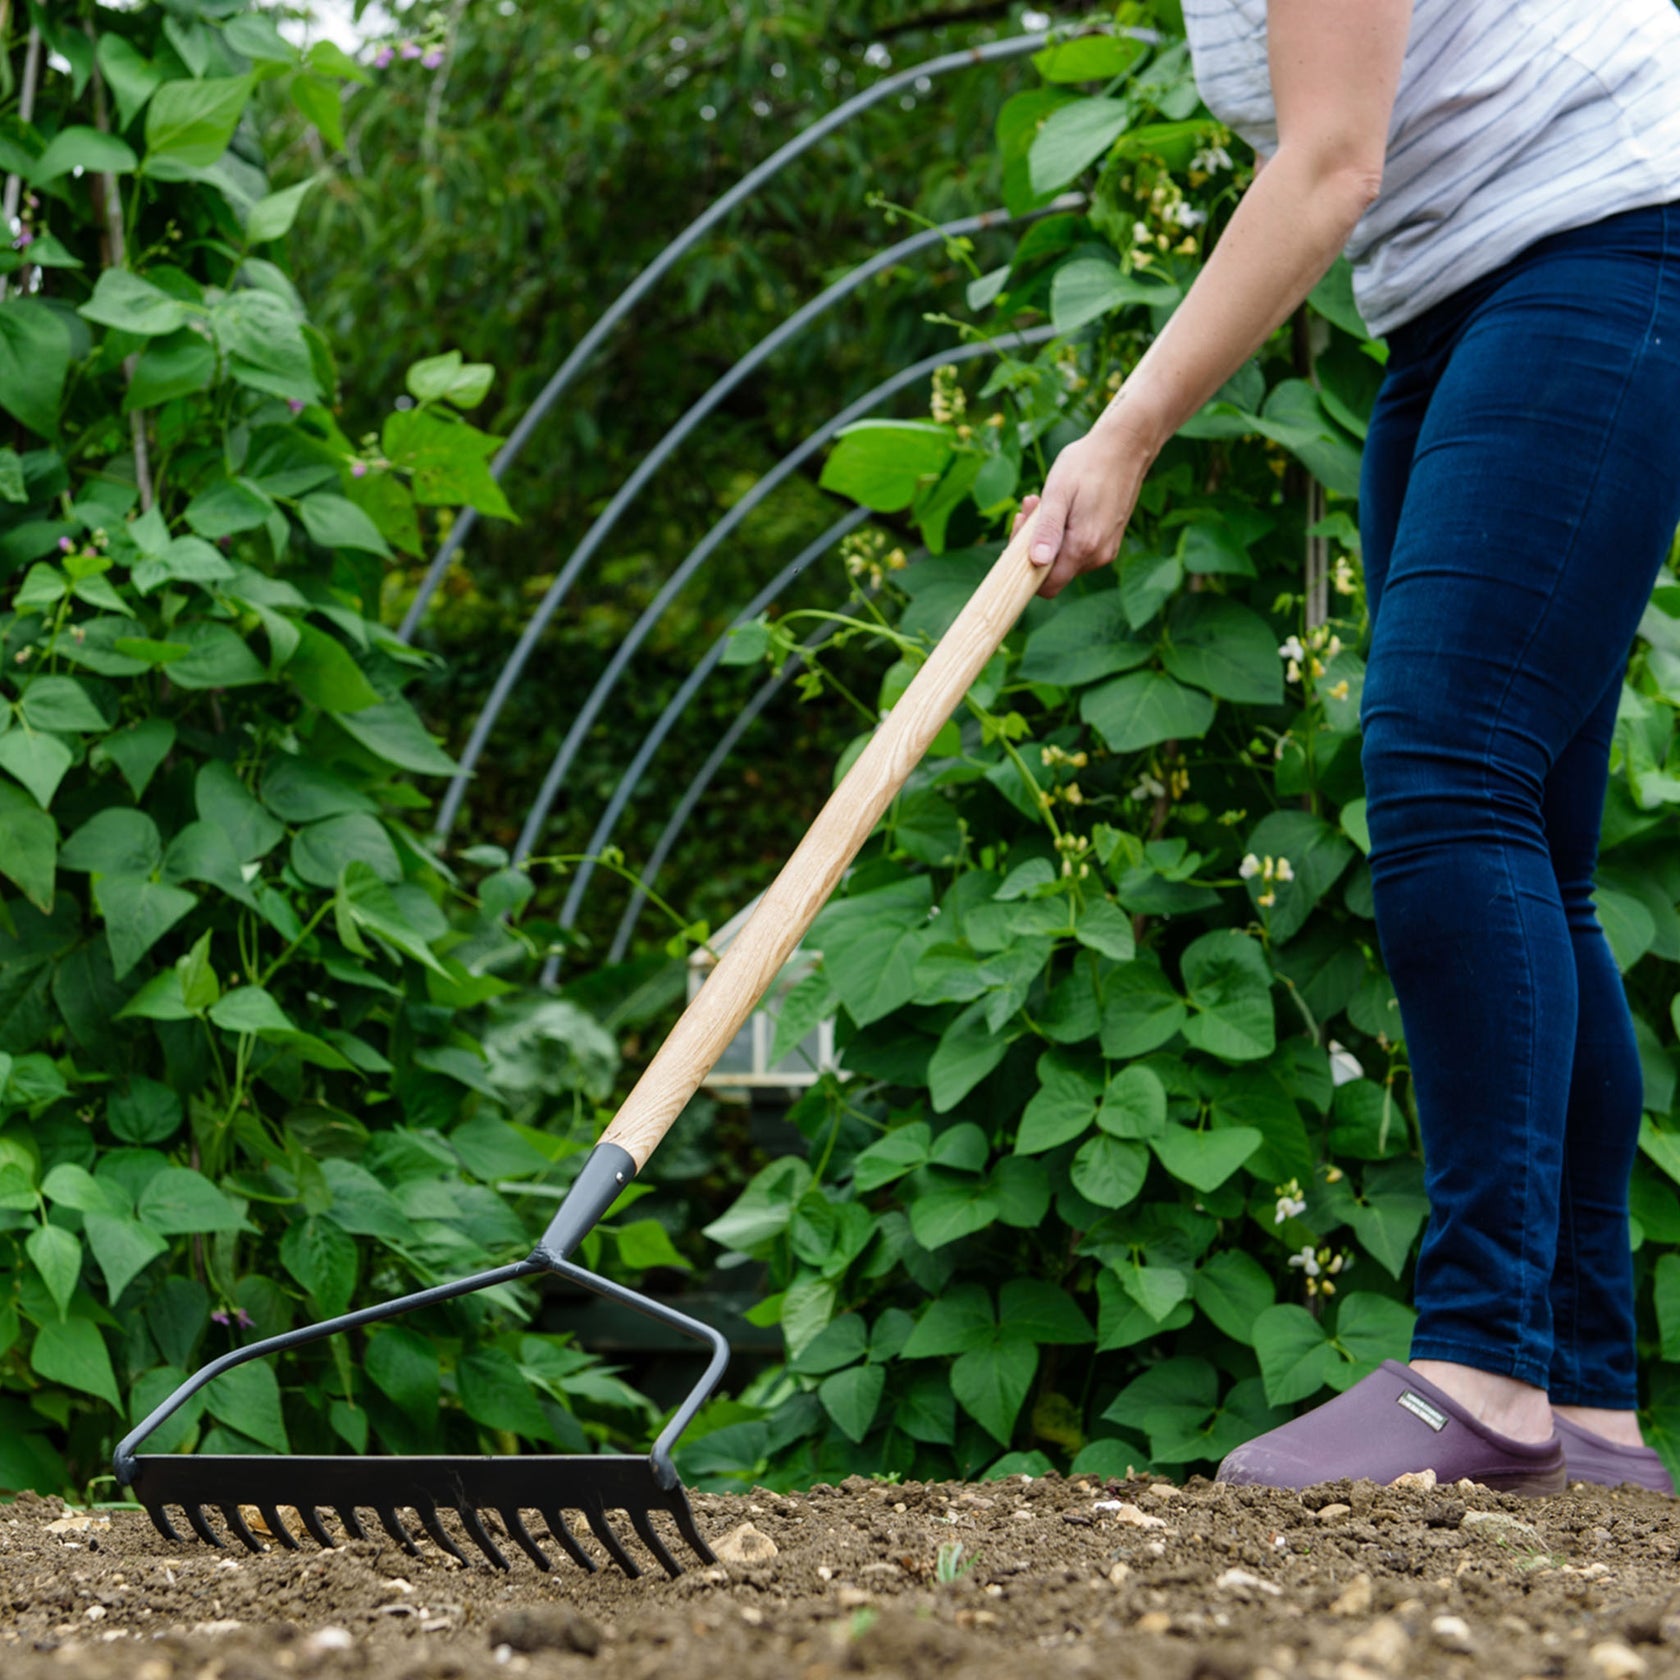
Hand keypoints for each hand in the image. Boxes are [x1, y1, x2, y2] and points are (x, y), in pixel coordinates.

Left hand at [1013, 429, 1150, 598]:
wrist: (1126, 446)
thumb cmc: (1087, 464)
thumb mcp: (1058, 493)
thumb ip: (1047, 530)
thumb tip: (1037, 562)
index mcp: (1083, 547)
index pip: (1047, 586)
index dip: (1025, 571)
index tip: (1017, 535)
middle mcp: (1097, 556)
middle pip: (1054, 572)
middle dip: (1032, 546)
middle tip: (1027, 508)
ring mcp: (1105, 550)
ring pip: (1065, 559)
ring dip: (1047, 536)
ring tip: (1041, 501)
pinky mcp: (1108, 541)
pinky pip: (1078, 549)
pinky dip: (1064, 533)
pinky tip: (1060, 507)